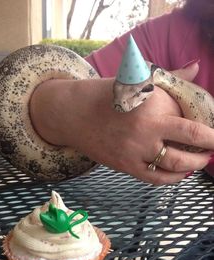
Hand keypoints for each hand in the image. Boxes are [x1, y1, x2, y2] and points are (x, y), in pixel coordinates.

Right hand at [29, 62, 213, 184]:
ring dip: (193, 165)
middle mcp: (146, 130)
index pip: (192, 123)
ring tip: (199, 161)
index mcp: (152, 105)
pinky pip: (155, 178)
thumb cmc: (107, 94)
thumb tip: (196, 67)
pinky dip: (172, 178)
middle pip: (189, 144)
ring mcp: (135, 151)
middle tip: (213, 148)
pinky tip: (179, 173)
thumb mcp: (138, 80)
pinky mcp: (125, 166)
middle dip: (208, 149)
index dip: (210, 132)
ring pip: (175, 166)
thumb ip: (171, 78)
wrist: (74, 114)